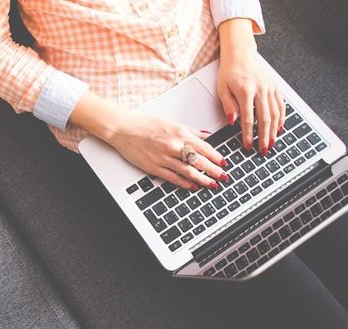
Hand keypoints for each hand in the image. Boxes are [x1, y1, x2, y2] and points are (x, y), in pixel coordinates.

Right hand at [106, 110, 228, 189]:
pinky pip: (173, 177)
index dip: (216, 157)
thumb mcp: (170, 122)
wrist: (123, 129)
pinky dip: (185, 183)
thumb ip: (190, 131)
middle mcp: (173, 146)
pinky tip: (193, 186)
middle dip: (214, 170)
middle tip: (224, 177)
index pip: (204, 147)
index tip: (224, 163)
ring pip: (189, 171)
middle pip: (200, 161)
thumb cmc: (144, 124)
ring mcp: (164, 158)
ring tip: (212, 184)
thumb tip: (205, 136)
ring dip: (203, 179)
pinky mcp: (154, 167)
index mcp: (179, 133)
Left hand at [217, 19, 285, 154]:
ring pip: (275, 113)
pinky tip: (279, 128)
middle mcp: (260, 89)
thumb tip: (233, 122)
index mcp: (246, 91)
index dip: (248, 135)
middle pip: (265, 119)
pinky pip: (281, 104)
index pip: (248, 119)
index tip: (248, 146)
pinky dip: (281, 118)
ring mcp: (270, 87)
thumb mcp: (222, 88)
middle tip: (264, 150)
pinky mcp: (275, 86)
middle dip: (264, 137)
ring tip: (272, 143)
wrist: (240, 53)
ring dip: (274, 131)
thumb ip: (228, 105)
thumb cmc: (229, 70)